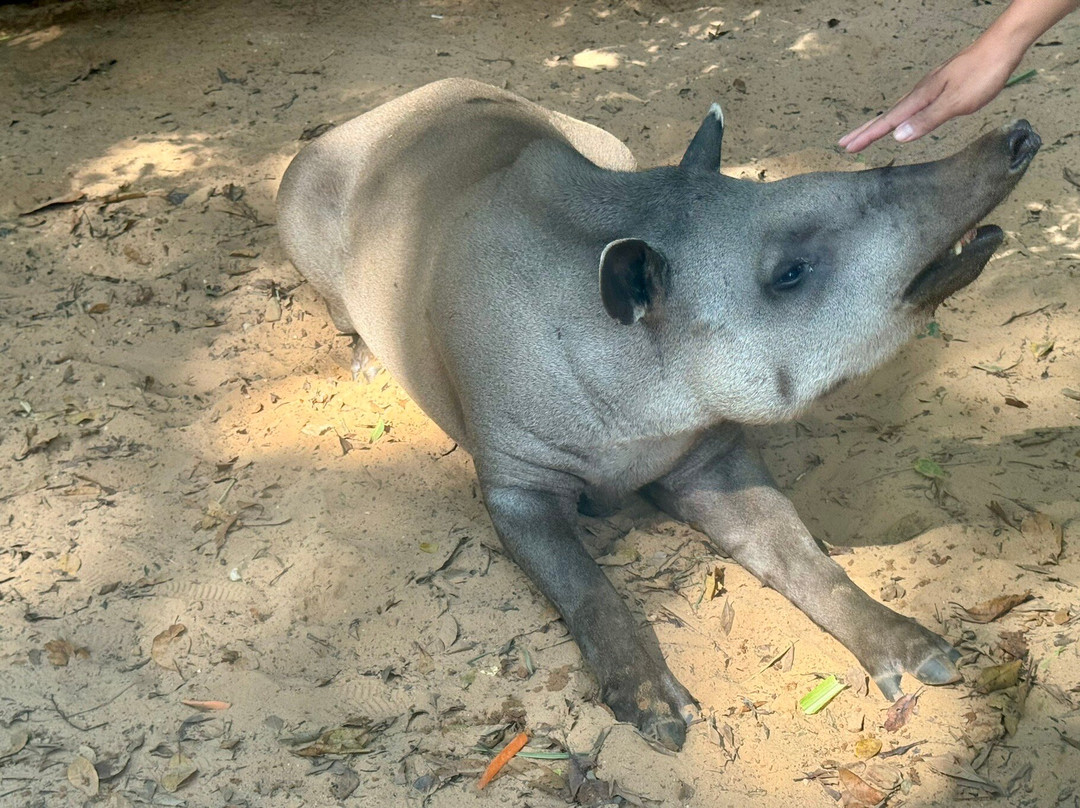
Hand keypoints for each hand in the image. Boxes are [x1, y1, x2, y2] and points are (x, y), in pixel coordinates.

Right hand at [839, 39, 1020, 152]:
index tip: (848, 148)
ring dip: (880, 123)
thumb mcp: (956, 102)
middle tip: (845, 142)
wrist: (1002, 47)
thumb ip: (927, 119)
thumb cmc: (983, 74)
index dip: (868, 136)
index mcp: (921, 97)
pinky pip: (911, 105)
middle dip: (866, 130)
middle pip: (888, 115)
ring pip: (898, 109)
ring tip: (866, 133)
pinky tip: (903, 117)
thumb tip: (897, 136)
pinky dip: (898, 115)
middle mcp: (921, 92)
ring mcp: (930, 88)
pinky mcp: (940, 86)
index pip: (889, 121)